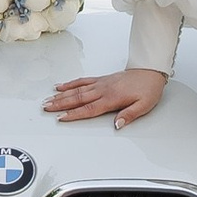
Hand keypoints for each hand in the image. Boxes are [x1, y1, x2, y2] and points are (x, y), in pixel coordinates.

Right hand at [45, 67, 167, 129]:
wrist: (150, 71)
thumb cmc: (147, 89)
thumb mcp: (144, 105)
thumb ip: (129, 115)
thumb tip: (117, 125)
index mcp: (112, 98)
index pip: (89, 108)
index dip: (74, 114)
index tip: (61, 118)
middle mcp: (103, 90)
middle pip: (78, 98)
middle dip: (60, 104)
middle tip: (46, 108)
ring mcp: (100, 83)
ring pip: (77, 90)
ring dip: (61, 95)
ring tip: (48, 100)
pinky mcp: (101, 79)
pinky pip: (82, 81)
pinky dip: (70, 84)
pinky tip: (61, 87)